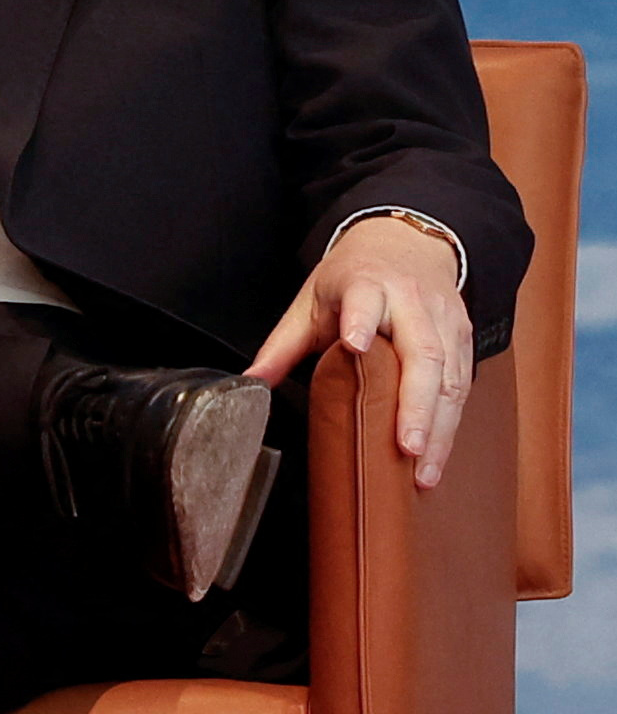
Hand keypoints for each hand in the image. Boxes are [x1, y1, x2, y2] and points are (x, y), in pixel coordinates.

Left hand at [245, 217, 471, 490]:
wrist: (407, 242)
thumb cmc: (355, 277)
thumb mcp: (311, 302)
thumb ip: (281, 345)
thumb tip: (248, 384)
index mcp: (369, 285)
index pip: (366, 301)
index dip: (362, 321)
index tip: (354, 344)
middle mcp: (413, 303)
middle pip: (422, 354)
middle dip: (416, 405)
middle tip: (405, 447)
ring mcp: (445, 322)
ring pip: (450, 377)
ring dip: (439, 429)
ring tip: (423, 472)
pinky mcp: (464, 340)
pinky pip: (462, 387)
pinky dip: (450, 426)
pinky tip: (437, 457)